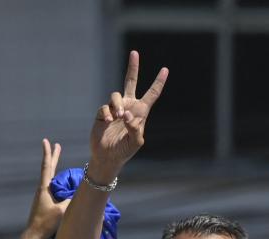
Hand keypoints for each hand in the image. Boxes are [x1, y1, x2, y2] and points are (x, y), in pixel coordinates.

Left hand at [25, 139, 67, 238]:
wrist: (35, 235)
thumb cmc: (47, 223)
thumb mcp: (62, 211)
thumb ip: (71, 200)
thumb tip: (79, 194)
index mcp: (44, 188)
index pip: (47, 167)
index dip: (48, 154)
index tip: (46, 141)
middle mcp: (42, 190)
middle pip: (49, 169)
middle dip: (53, 157)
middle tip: (55, 145)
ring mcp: (42, 197)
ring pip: (51, 179)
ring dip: (57, 170)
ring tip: (61, 164)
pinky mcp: (44, 204)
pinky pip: (54, 189)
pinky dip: (59, 183)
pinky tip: (64, 187)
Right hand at [89, 50, 167, 179]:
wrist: (107, 157)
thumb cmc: (125, 150)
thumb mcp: (135, 142)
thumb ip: (135, 128)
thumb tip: (127, 115)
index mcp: (141, 112)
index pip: (152, 94)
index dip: (158, 82)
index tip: (165, 69)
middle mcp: (128, 106)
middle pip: (130, 82)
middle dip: (133, 68)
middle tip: (135, 53)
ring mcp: (115, 108)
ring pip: (115, 95)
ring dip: (117, 105)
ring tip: (118, 117)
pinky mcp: (103, 113)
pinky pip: (105, 107)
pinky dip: (107, 113)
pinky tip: (109, 122)